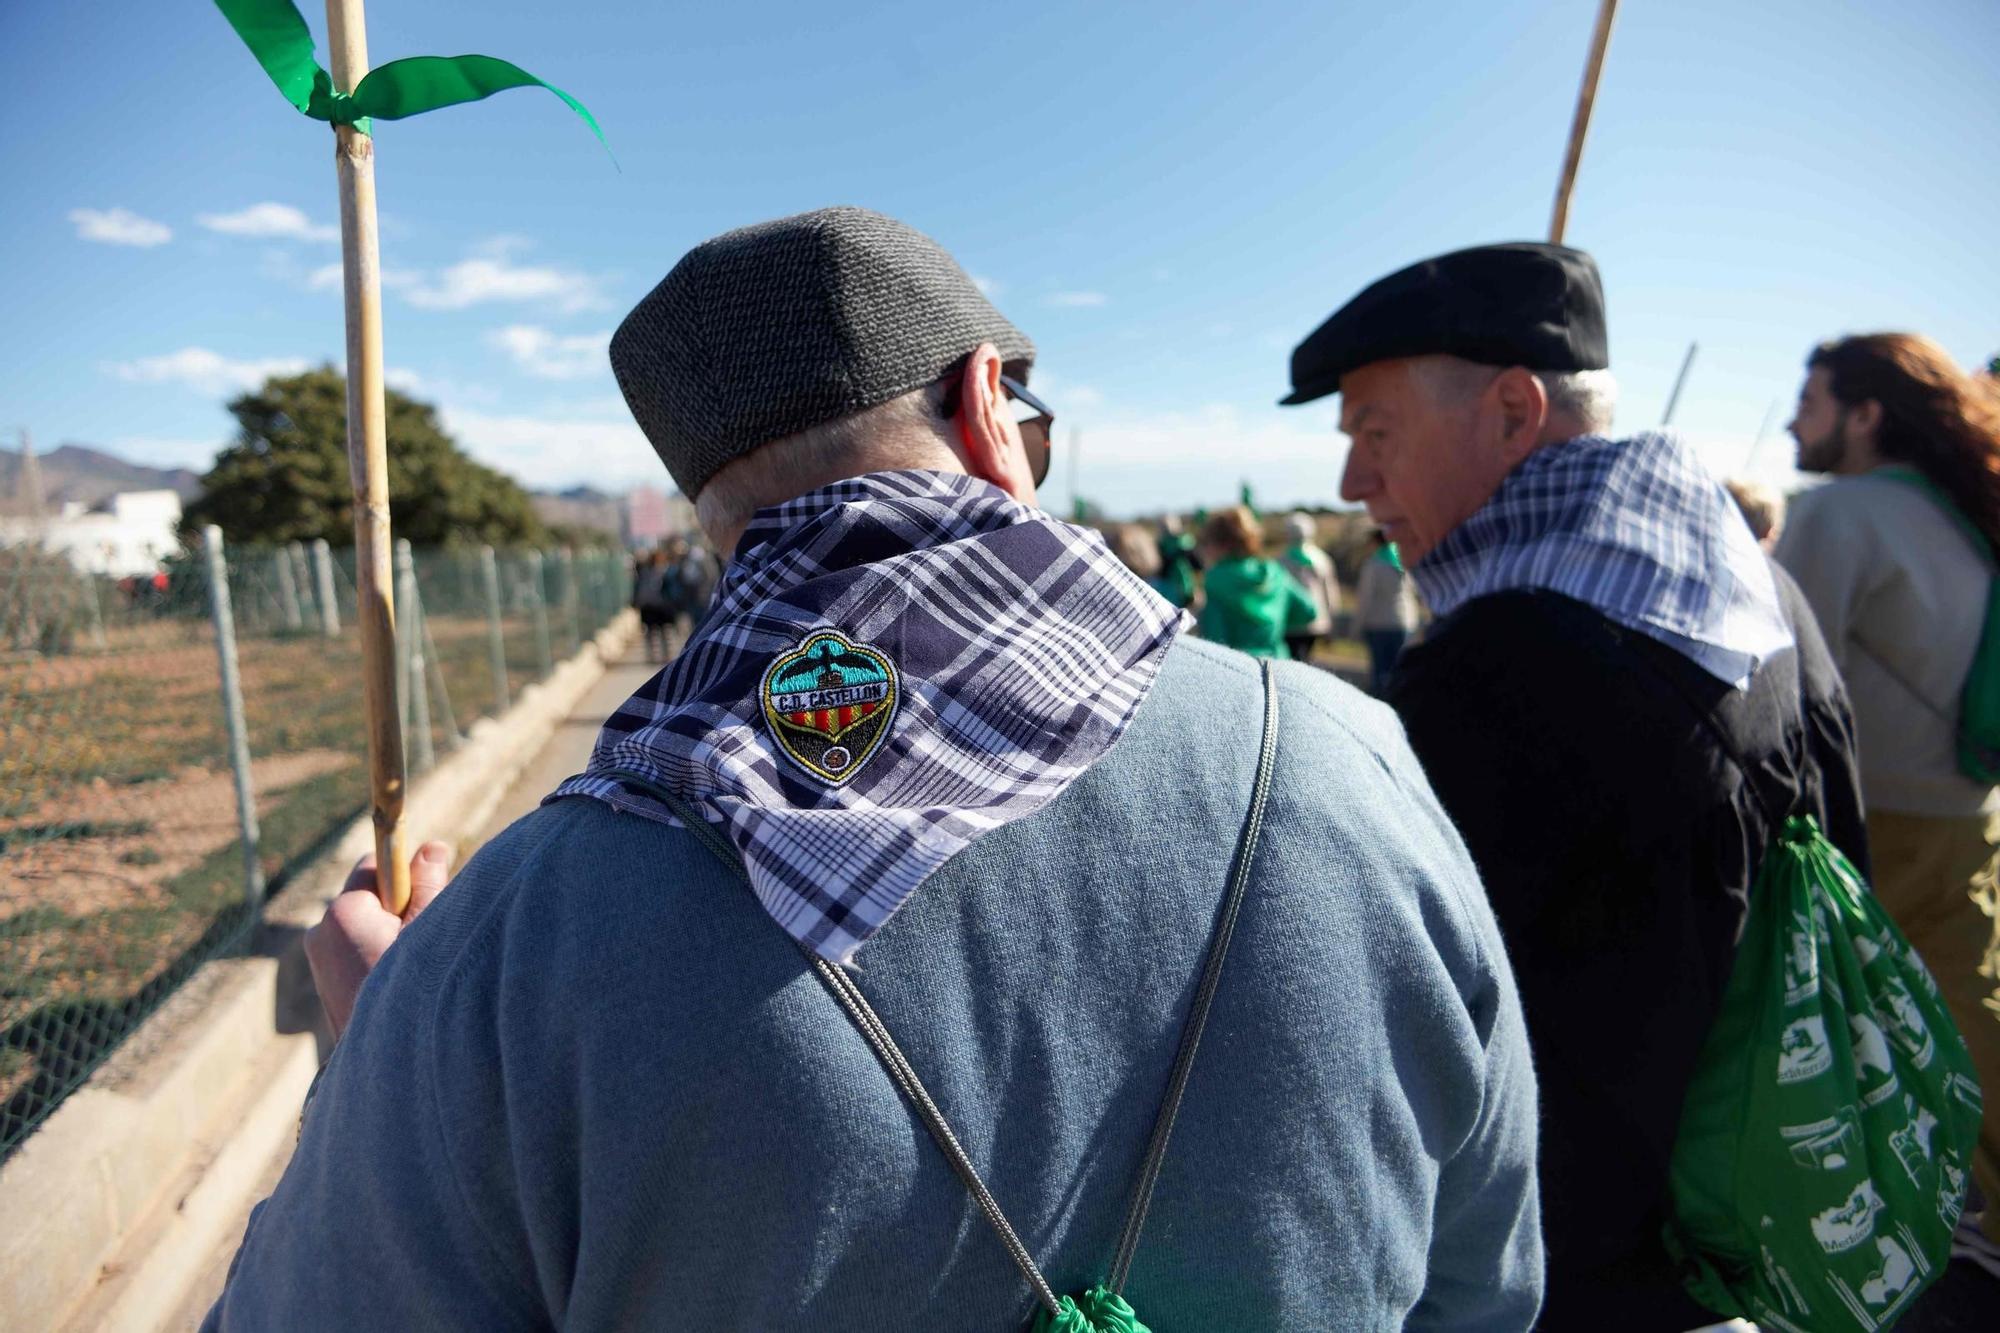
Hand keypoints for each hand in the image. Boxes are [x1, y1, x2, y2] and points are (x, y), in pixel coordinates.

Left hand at [305, 841, 452, 1039]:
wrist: (392, 1065)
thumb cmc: (417, 988)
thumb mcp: (432, 929)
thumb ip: (429, 884)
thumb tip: (432, 847)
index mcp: (344, 912)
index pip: (373, 866)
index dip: (402, 876)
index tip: (426, 892)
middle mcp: (320, 931)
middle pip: (366, 897)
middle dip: (395, 908)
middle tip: (424, 937)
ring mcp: (317, 960)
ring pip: (360, 927)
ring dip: (385, 935)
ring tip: (411, 966)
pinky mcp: (322, 983)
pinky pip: (351, 952)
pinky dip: (372, 957)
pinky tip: (395, 983)